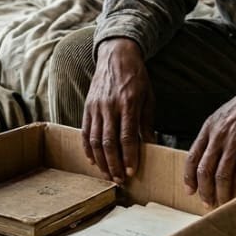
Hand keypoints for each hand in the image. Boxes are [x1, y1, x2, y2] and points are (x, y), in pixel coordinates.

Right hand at [82, 37, 154, 182]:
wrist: (116, 55)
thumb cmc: (136, 77)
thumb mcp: (149, 97)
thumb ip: (147, 122)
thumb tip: (151, 145)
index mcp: (128, 103)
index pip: (127, 136)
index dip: (128, 157)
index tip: (131, 172)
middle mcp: (110, 106)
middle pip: (108, 142)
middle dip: (113, 164)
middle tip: (119, 180)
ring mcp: (96, 107)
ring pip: (94, 140)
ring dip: (100, 161)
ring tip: (107, 175)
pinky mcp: (87, 107)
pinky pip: (84, 132)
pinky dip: (87, 149)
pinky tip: (92, 161)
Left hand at [184, 68, 235, 207]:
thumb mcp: (224, 116)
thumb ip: (216, 136)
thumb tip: (213, 159)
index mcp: (209, 127)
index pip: (192, 157)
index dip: (189, 177)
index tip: (190, 191)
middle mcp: (219, 136)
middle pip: (205, 171)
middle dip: (205, 191)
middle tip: (208, 204)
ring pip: (223, 176)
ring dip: (222, 195)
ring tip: (224, 205)